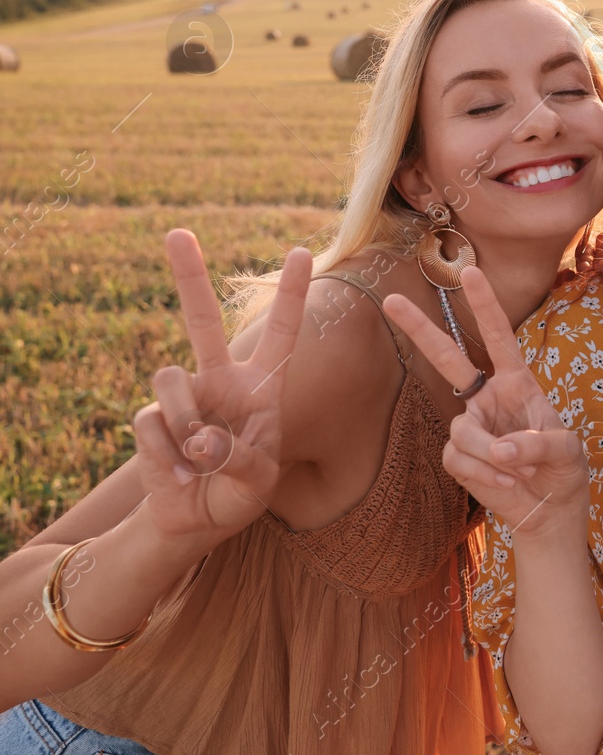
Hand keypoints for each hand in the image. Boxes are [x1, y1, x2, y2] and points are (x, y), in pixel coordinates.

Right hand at [133, 229, 310, 542]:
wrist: (196, 523)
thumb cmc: (239, 494)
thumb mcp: (257, 481)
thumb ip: (238, 458)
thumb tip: (200, 441)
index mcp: (261, 387)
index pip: (281, 333)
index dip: (290, 294)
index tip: (299, 252)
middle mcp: (220, 381)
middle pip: (201, 320)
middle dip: (188, 276)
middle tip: (176, 232)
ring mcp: (183, 397)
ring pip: (172, 382)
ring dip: (186, 425)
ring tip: (200, 461)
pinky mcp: (151, 419)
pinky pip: (154, 425)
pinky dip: (168, 457)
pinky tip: (180, 475)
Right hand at [383, 266, 588, 536]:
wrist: (550, 508)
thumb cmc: (564, 470)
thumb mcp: (566, 452)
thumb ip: (538, 445)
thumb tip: (502, 450)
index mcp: (517, 382)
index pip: (498, 337)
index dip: (485, 306)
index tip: (471, 271)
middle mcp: (488, 397)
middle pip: (448, 359)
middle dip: (421, 330)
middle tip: (392, 300)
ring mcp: (471, 425)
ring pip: (462, 431)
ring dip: (491, 455)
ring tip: (519, 473)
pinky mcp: (459, 457)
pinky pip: (459, 459)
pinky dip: (484, 474)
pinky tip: (507, 485)